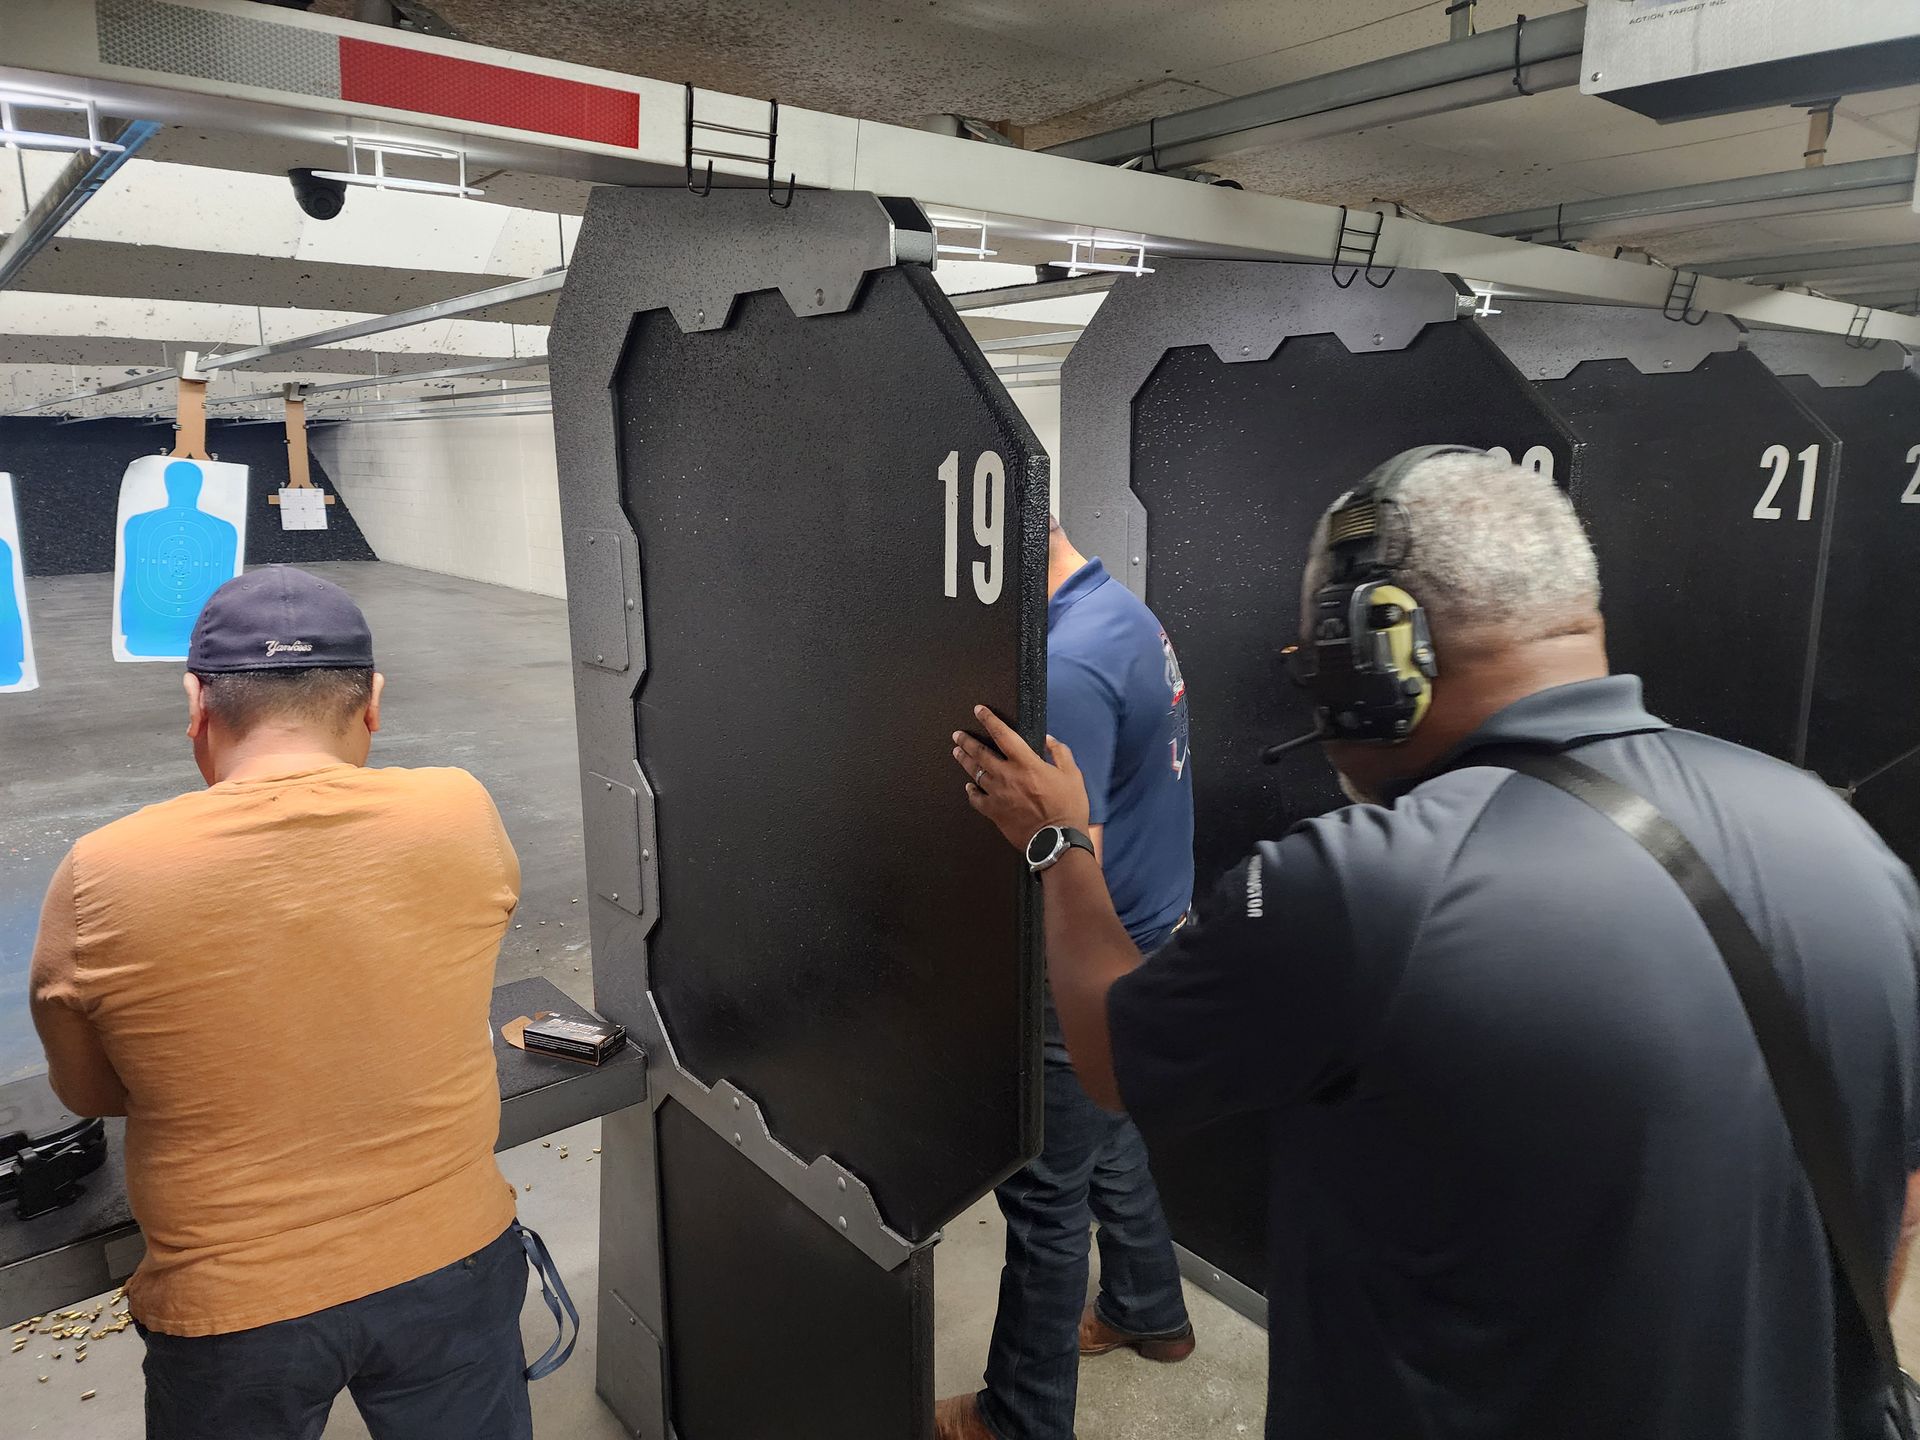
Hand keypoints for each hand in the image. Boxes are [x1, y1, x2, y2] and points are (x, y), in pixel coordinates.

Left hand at [952, 705, 1091, 851]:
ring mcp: (997, 794)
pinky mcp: (994, 812)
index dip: (989, 720)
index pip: (1003, 734)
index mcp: (1026, 763)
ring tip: (957, 752)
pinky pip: (976, 799)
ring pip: (975, 773)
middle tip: (957, 735)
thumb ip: (1060, 753)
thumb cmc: (1068, 808)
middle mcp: (1007, 776)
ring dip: (965, 760)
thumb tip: (1048, 739)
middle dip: (967, 741)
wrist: (1057, 841)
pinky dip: (971, 791)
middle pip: (980, 753)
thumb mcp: (1073, 775)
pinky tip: (969, 786)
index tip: (979, 710)